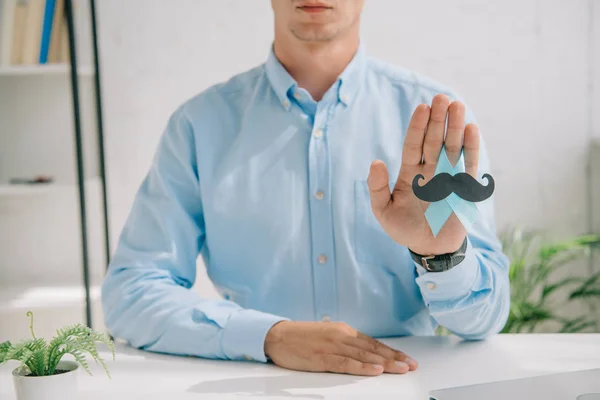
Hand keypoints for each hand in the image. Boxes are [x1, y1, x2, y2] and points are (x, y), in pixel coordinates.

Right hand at [264, 321, 417, 375]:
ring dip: (385, 363)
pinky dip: (363, 367)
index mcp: (343, 331)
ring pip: (364, 356)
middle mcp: (341, 336)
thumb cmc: (301, 337)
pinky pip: (347, 364)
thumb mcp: (327, 336)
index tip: (406, 359)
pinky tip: (375, 370)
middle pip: (373, 349)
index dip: (391, 351)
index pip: (373, 343)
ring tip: (401, 368)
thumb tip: (364, 352)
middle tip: (411, 365)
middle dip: (394, 358)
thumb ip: (345, 343)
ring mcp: (333, 346)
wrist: (278, 335)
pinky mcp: (323, 357)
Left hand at [367, 94, 479, 254]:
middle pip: (434, 140)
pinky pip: (468, 164)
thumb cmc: (404, 228)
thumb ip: (377, 188)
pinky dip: (471, 148)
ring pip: (452, 146)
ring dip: (455, 127)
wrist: (429, 248)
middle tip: (441, 97)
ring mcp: (448, 176)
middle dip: (437, 119)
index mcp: (410, 172)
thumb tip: (375, 162)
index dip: (417, 127)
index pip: (413, 145)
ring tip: (457, 105)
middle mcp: (430, 170)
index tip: (422, 107)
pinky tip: (471, 129)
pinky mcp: (465, 187)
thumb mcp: (383, 211)